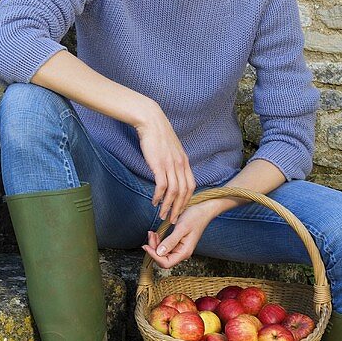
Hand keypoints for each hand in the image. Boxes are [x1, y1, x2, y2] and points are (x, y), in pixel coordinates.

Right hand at [134, 105, 195, 224]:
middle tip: (173, 219)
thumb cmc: (157, 135)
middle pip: (184, 192)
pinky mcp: (159, 164)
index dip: (187, 200)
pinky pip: (162, 186)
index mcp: (184, 161)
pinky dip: (159, 196)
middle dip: (179, 208)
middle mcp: (180, 164)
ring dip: (168, 206)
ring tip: (162, 215)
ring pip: (174, 192)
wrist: (150, 121)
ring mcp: (170, 165)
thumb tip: (170, 173)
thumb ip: (173, 161)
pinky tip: (154, 202)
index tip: (180, 209)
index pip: (191, 186)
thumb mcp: (171, 149)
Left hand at [142, 203, 214, 269]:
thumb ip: (171, 241)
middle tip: (150, 235)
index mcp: (184, 252)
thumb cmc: (195, 218)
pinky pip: (165, 247)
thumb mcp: (181, 228)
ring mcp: (179, 249)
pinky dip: (158, 242)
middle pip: (162, 259)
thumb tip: (159, 252)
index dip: (154, 256)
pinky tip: (156, 234)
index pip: (166, 263)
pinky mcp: (177, 244)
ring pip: (162, 253)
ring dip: (155, 245)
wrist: (203, 212)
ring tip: (152, 233)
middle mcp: (181, 253)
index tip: (146, 246)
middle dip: (153, 249)